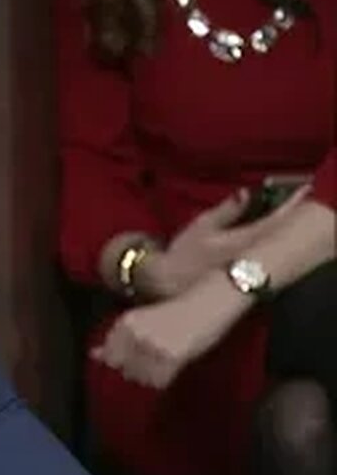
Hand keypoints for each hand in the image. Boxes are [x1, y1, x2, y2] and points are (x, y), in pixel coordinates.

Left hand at [92, 275, 250, 388]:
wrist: (212, 300)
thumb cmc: (181, 308)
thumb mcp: (144, 318)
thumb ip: (118, 337)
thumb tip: (94, 355)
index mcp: (125, 322)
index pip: (109, 357)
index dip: (122, 361)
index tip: (136, 357)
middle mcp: (134, 334)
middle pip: (123, 369)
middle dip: (135, 369)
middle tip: (154, 359)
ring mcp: (151, 346)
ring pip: (140, 377)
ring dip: (150, 375)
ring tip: (165, 361)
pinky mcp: (170, 357)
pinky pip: (158, 381)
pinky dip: (163, 379)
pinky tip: (173, 366)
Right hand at [142, 186, 307, 298]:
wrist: (170, 284)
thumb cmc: (183, 254)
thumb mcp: (202, 226)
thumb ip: (228, 210)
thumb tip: (246, 193)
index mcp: (245, 240)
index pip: (277, 219)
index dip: (291, 204)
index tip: (303, 191)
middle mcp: (253, 255)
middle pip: (281, 233)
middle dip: (288, 215)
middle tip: (295, 200)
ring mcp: (251, 267)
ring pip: (274, 243)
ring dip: (279, 228)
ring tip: (280, 215)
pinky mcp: (246, 276)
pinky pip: (265, 254)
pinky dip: (270, 240)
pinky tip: (266, 234)